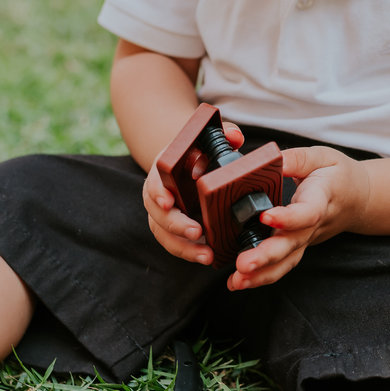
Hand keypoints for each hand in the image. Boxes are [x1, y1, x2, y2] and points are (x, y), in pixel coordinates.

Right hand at [143, 121, 244, 264]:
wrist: (187, 161)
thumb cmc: (199, 150)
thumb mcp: (210, 138)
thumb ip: (224, 133)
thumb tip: (235, 137)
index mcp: (163, 170)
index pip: (154, 182)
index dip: (159, 193)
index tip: (169, 202)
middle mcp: (158, 194)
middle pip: (157, 214)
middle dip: (175, 225)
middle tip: (196, 233)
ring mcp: (163, 214)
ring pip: (164, 234)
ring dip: (183, 247)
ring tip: (206, 256)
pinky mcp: (172, 229)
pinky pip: (174, 244)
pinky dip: (188, 253)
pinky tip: (207, 257)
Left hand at [228, 146, 369, 290]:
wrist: (359, 199)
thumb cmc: (338, 176)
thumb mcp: (322, 157)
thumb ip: (296, 159)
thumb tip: (271, 159)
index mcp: (321, 198)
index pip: (307, 212)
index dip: (289, 217)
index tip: (266, 216)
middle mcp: (313, 225)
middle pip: (291, 244)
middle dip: (266, 256)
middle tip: (243, 264)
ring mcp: (306, 240)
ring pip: (286, 262)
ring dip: (260, 275)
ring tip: (236, 281)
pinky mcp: (298, 248)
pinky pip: (282, 265)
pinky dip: (261, 277)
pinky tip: (239, 282)